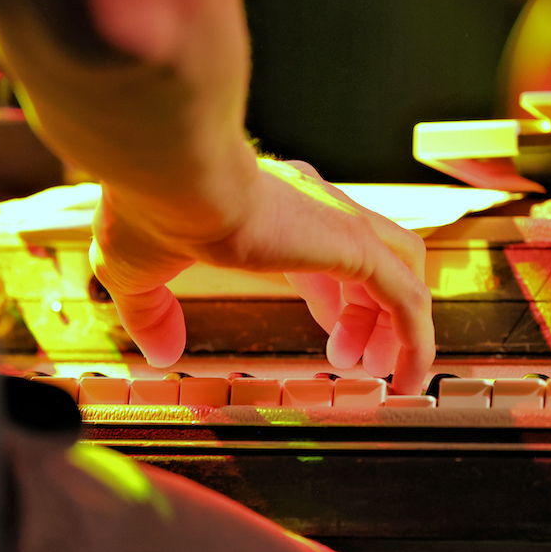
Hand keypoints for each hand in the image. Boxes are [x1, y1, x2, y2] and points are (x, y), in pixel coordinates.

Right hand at [90, 158, 434, 393]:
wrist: (171, 174)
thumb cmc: (149, 208)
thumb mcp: (135, 272)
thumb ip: (152, 313)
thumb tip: (162, 353)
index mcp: (273, 205)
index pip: (327, 252)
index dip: (334, 301)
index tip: (333, 343)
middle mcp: (316, 205)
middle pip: (372, 261)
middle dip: (367, 318)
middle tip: (353, 363)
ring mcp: (340, 221)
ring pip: (401, 274)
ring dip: (394, 328)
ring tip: (379, 374)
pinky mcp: (355, 244)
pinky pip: (408, 301)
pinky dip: (415, 341)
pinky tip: (408, 377)